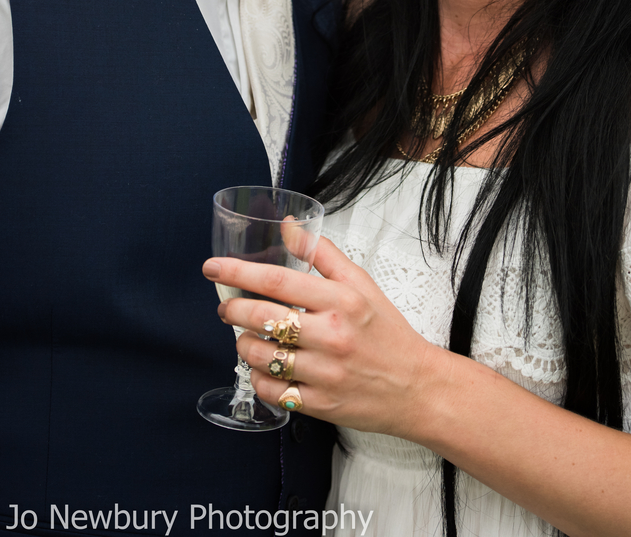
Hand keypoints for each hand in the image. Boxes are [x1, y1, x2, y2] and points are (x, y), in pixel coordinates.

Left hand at [202, 237, 444, 435]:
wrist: (417, 386)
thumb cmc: (386, 331)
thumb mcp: (361, 284)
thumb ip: (322, 253)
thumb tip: (288, 226)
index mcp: (342, 300)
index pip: (278, 281)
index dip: (239, 272)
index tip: (214, 268)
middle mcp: (332, 335)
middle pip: (264, 317)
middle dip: (233, 309)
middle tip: (225, 307)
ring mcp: (325, 373)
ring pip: (262, 356)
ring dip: (243, 344)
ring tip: (245, 337)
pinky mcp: (321, 405)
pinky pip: (273, 391)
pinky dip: (259, 378)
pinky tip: (263, 367)